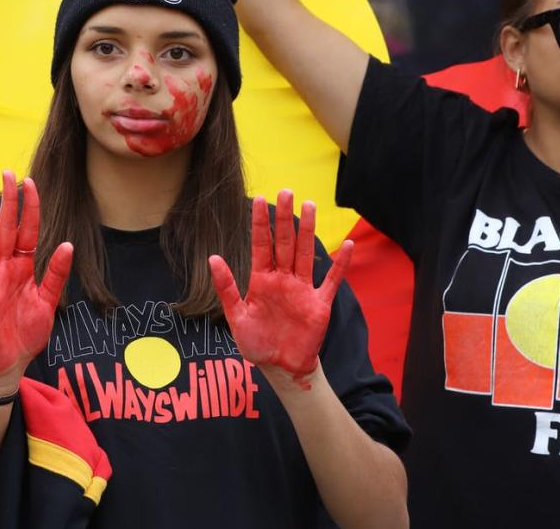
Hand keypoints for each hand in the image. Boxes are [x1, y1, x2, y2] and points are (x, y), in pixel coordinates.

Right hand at [0, 171, 72, 392]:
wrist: (11, 363)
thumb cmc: (28, 332)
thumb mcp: (49, 302)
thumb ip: (56, 274)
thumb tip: (67, 244)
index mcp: (24, 268)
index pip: (28, 232)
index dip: (30, 208)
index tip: (31, 182)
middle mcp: (4, 270)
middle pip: (5, 230)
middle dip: (7, 203)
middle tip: (6, 173)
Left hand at [209, 190, 351, 390]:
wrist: (280, 368)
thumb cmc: (256, 343)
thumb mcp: (236, 316)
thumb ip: (226, 287)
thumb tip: (213, 258)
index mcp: (261, 280)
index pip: (261, 245)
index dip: (260, 223)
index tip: (258, 199)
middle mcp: (283, 279)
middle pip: (285, 242)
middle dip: (284, 218)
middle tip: (285, 191)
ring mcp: (302, 289)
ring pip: (305, 253)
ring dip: (308, 230)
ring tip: (309, 205)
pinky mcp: (319, 304)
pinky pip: (331, 280)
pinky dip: (340, 264)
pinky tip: (346, 245)